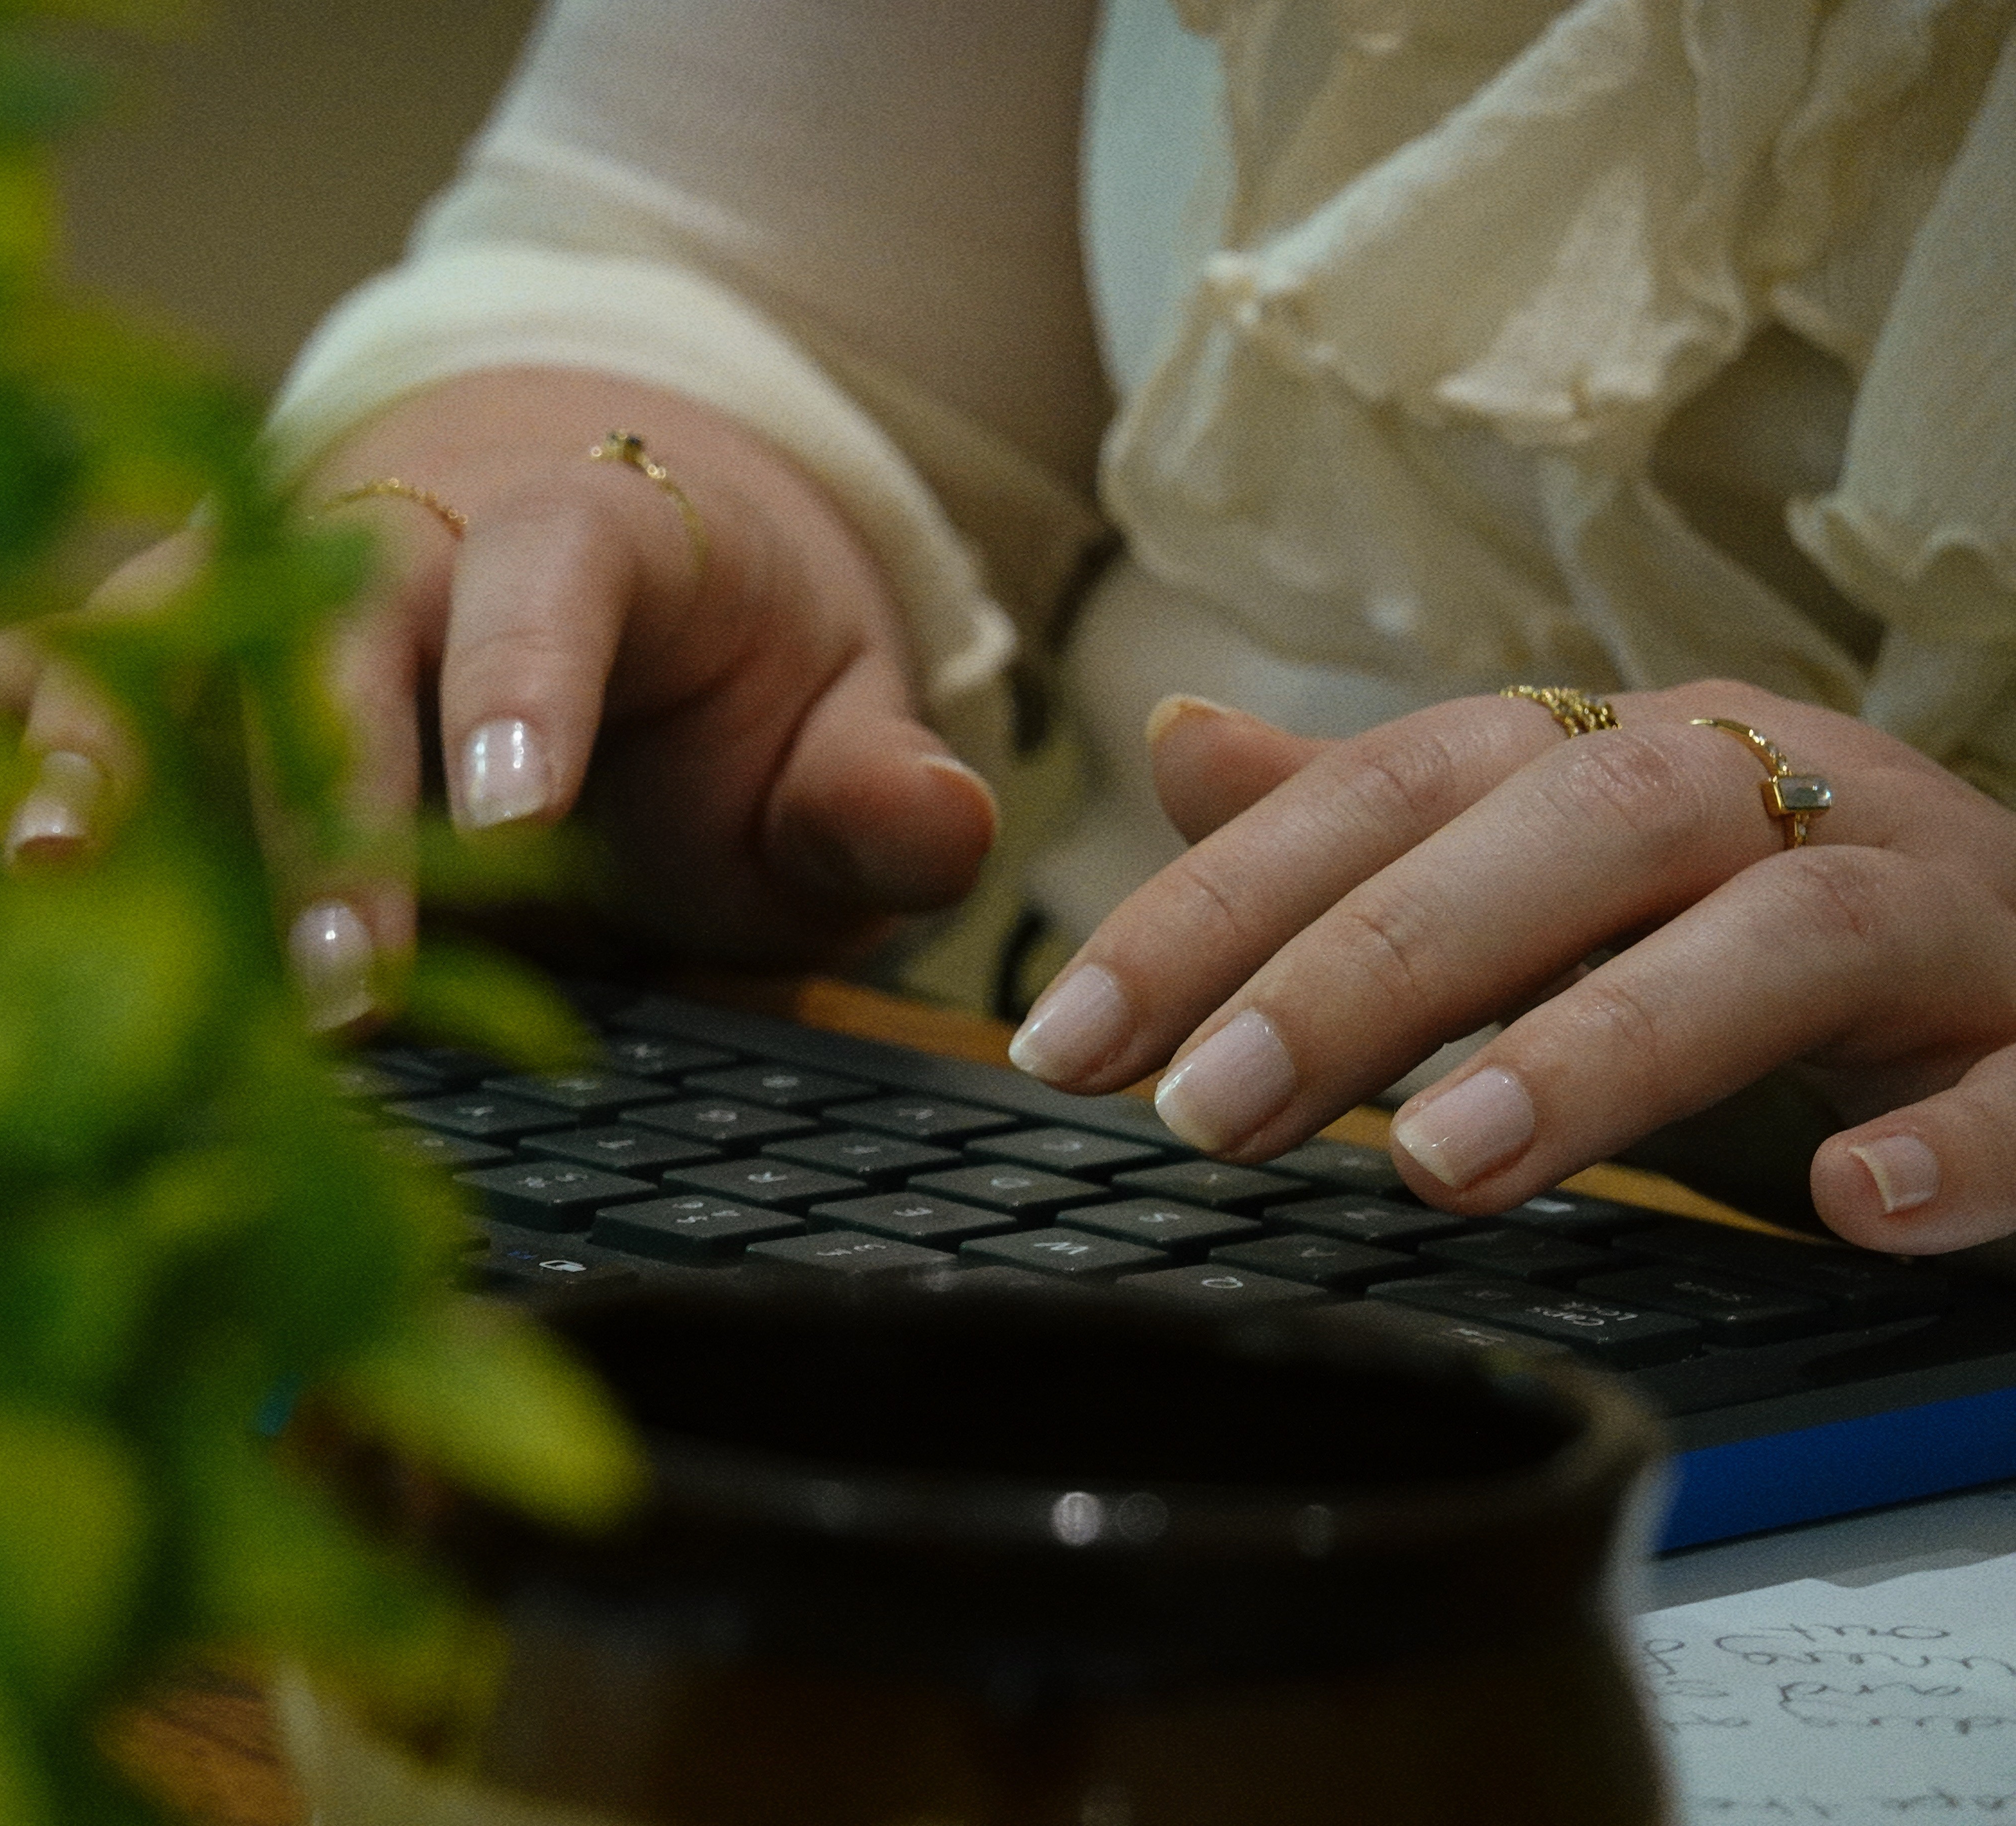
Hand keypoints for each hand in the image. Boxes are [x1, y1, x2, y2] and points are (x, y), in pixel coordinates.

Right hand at [0, 366, 997, 1025]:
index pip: (551, 584)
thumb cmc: (717, 658)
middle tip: (329, 987)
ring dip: (99, 758)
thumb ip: (871, 786)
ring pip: (165, 638)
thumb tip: (947, 826)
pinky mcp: (168, 635)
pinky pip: (64, 670)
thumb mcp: (827, 712)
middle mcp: (395, 533)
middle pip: (332, 633)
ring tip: (30, 885)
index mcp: (586, 529)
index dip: (524, 691)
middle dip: (323, 805)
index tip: (510, 822)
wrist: (596, 523)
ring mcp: (261, 577)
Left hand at [1007, 684, 2015, 1253]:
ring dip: (1606, 1045)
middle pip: (1560, 840)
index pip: (1386, 793)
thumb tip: (1174, 740)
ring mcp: (1930, 904)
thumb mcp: (1549, 850)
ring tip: (1446, 1163)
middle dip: (1367, 971)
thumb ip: (1370, 819)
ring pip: (1779, 939)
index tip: (1066, 1035)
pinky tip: (1857, 1201)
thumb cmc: (1755, 900)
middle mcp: (1769, 795)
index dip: (1215, 906)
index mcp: (1617, 754)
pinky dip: (1959, 1138)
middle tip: (1203, 1111)